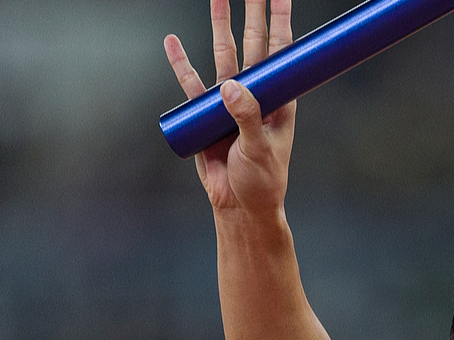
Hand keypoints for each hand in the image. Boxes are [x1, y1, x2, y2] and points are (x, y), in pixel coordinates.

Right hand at [164, 0, 296, 214]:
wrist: (238, 206)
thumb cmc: (261, 181)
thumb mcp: (259, 150)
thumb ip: (247, 117)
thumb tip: (229, 86)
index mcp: (278, 97)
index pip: (281, 50)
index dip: (279, 20)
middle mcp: (255, 91)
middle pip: (252, 42)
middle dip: (250, 11)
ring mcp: (229, 99)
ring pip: (223, 53)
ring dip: (219, 25)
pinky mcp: (205, 113)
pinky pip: (190, 83)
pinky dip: (180, 63)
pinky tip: (172, 42)